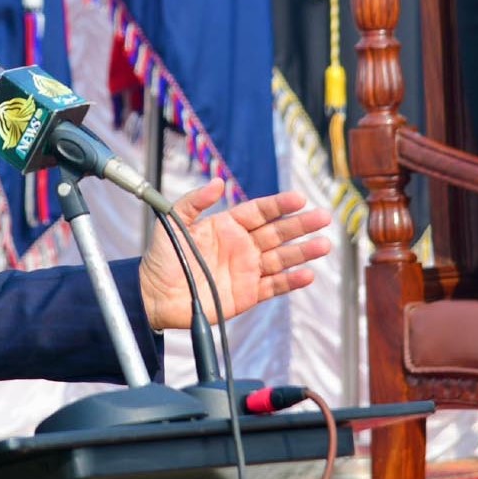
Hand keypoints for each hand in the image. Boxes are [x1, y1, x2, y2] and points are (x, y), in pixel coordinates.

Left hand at [139, 181, 332, 332]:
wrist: (154, 295)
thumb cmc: (162, 258)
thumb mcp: (174, 223)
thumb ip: (195, 202)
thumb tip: (217, 183)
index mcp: (228, 226)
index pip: (260, 211)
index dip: (280, 205)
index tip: (299, 199)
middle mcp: (242, 246)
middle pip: (278, 232)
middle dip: (301, 225)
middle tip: (323, 217)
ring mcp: (247, 270)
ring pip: (282, 258)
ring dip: (303, 252)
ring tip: (323, 245)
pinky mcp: (247, 294)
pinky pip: (274, 286)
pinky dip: (291, 281)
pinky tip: (307, 274)